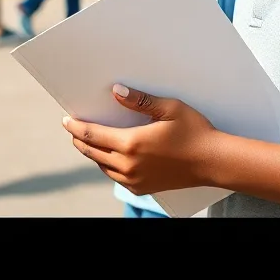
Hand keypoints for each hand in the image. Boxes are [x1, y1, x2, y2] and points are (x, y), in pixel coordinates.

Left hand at [62, 84, 217, 194]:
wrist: (213, 162)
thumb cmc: (194, 131)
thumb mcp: (169, 108)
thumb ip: (139, 100)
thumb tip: (115, 91)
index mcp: (132, 144)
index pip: (93, 135)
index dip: (76, 127)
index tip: (66, 120)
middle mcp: (129, 165)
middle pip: (93, 152)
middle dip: (80, 139)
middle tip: (73, 128)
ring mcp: (135, 179)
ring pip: (102, 166)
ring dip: (92, 153)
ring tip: (88, 140)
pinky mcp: (143, 188)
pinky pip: (116, 177)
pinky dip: (106, 166)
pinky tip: (108, 157)